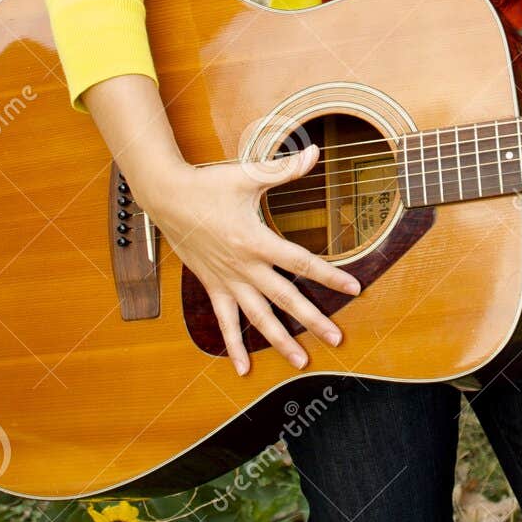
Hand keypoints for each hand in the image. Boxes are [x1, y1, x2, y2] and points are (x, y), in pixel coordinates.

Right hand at [143, 143, 359, 374]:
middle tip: (336, 338)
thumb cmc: (208, 185)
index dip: (330, 276)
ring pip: (258, 318)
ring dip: (280, 342)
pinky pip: (225, 321)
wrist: (166, 198)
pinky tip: (243, 369)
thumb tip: (315, 153)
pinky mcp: (213, 286)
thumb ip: (284, 169)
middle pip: (285, 298)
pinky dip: (235, 346)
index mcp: (256, 240)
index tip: (354, 288)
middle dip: (312, 320)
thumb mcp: (247, 176)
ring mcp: (227, 280)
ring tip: (301, 362)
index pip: (301, 262)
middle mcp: (244, 266)